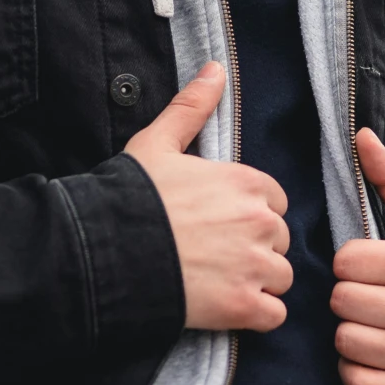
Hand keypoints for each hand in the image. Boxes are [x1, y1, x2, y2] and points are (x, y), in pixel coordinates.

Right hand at [125, 62, 291, 332]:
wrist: (105, 252)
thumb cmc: (129, 197)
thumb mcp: (157, 144)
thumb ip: (191, 108)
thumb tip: (215, 68)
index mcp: (248, 183)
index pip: (273, 202)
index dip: (248, 215)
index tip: (219, 225)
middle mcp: (261, 223)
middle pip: (279, 241)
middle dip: (254, 250)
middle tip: (213, 256)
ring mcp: (255, 267)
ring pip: (280, 278)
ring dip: (257, 284)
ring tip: (217, 283)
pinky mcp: (244, 307)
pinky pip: (273, 315)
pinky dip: (255, 315)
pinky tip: (224, 308)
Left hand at [331, 127, 384, 384]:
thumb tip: (361, 134)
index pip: (347, 261)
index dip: (352, 264)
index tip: (371, 269)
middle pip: (341, 302)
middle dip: (349, 299)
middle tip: (370, 298)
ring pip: (344, 342)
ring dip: (351, 335)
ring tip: (374, 326)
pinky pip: (355, 381)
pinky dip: (358, 371)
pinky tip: (377, 356)